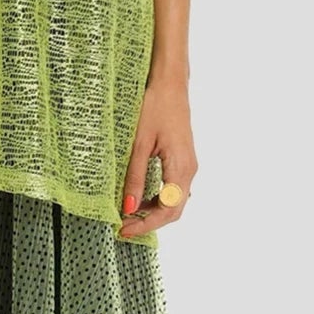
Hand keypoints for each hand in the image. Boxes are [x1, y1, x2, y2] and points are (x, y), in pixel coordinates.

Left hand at [120, 73, 195, 237]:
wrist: (170, 84)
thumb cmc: (155, 107)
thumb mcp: (139, 143)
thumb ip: (134, 177)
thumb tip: (128, 208)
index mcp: (181, 168)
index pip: (168, 210)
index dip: (146, 224)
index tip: (124, 230)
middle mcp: (189, 170)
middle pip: (173, 210)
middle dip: (149, 222)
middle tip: (124, 227)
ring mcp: (188, 165)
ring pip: (174, 200)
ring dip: (153, 211)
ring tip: (128, 214)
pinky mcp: (182, 160)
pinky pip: (173, 189)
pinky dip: (157, 199)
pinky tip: (140, 197)